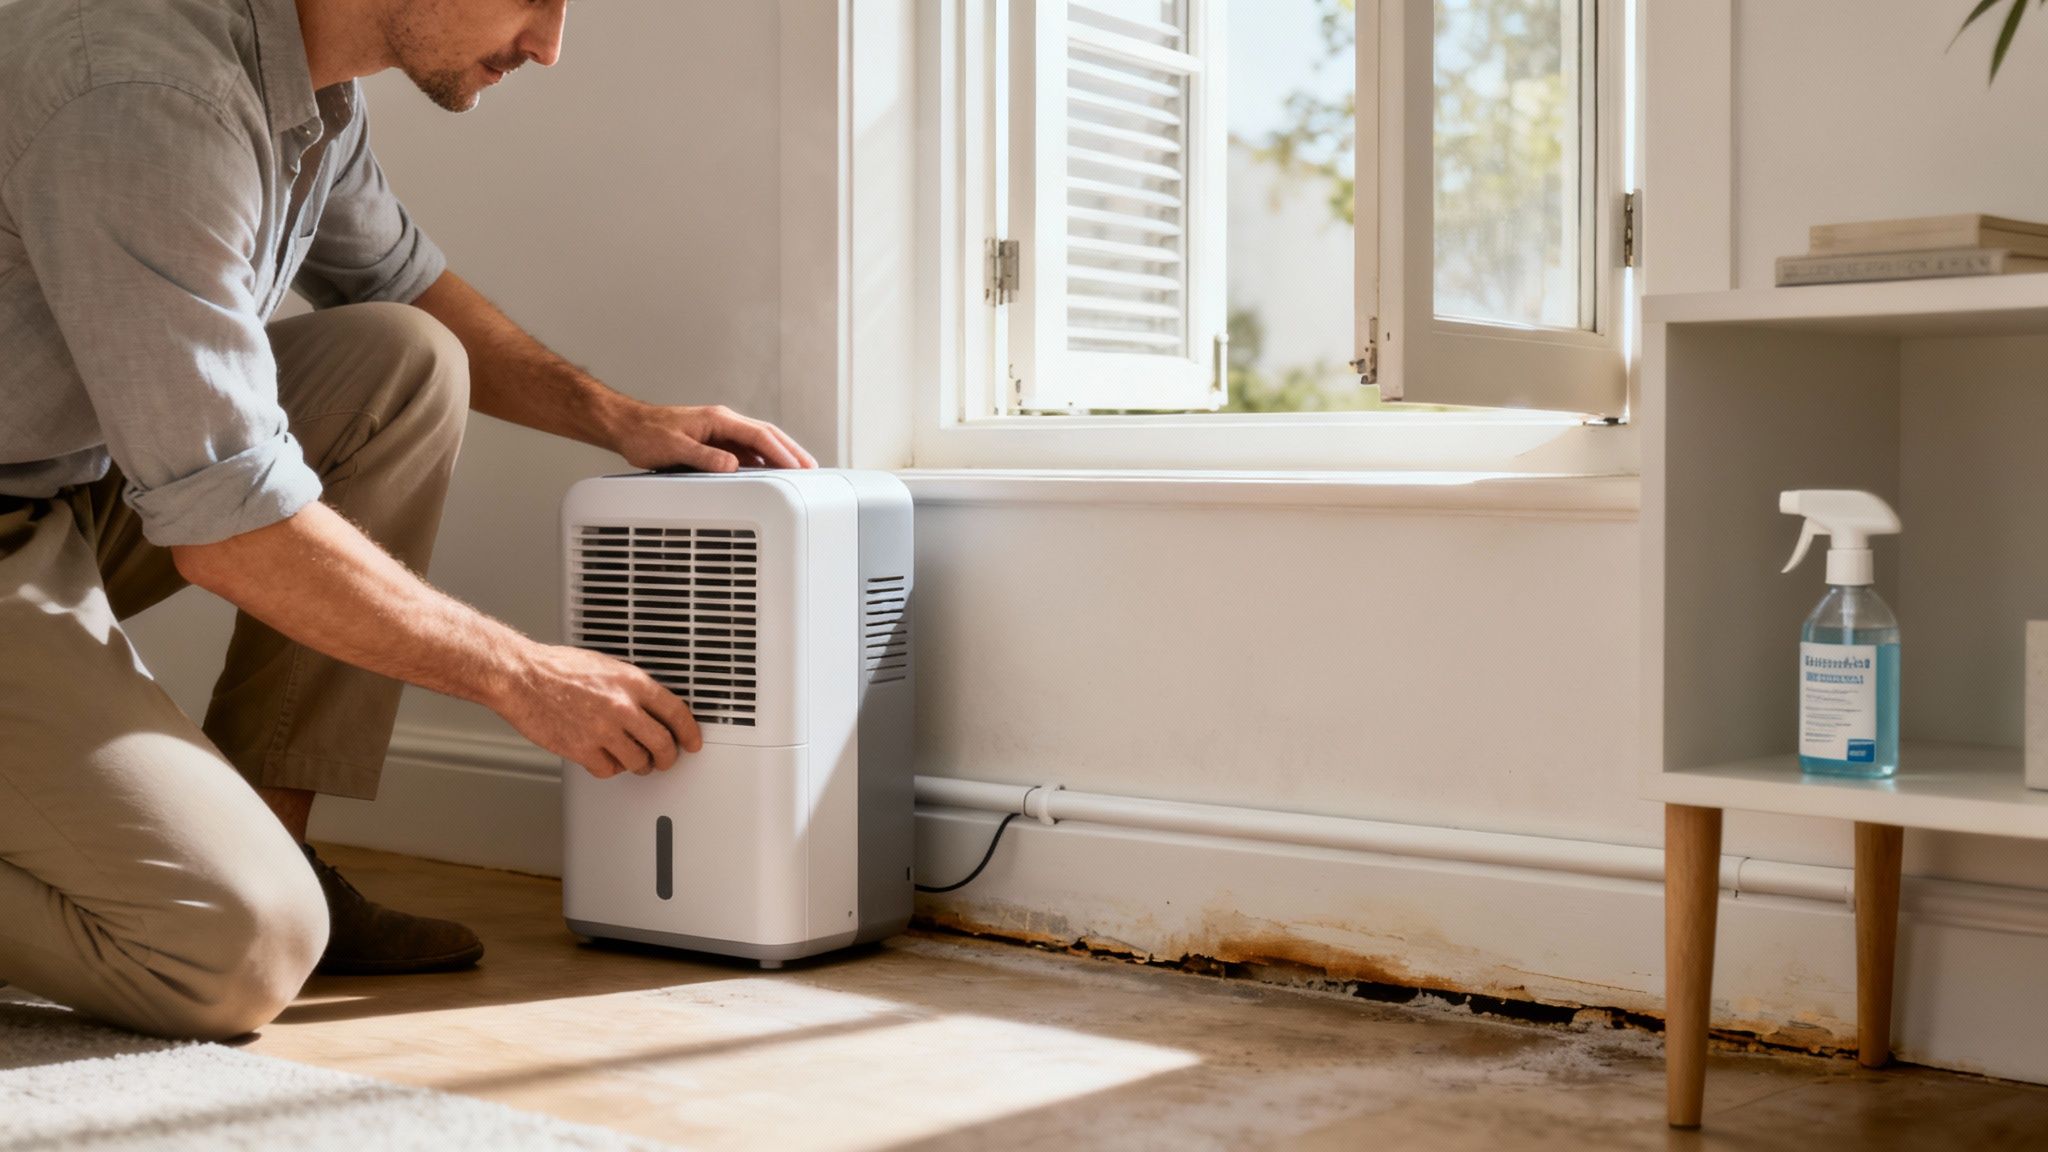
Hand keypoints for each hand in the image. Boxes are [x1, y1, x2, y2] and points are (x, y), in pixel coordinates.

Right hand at [493, 642, 702, 778]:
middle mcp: (622, 707)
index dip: (689, 731)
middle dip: (668, 757)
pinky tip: (605, 760)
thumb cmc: (556, 668)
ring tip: (634, 760)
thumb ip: (629, 686)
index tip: (692, 741)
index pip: (676, 711)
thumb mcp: (604, 665)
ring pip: (638, 762)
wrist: (521, 677)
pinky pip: (609, 770)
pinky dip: (610, 768)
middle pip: (663, 743)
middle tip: (665, 759)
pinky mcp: (582, 749)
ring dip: (639, 765)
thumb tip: (649, 705)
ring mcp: (603, 730)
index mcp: (631, 682)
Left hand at [615, 403, 818, 472]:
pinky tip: (768, 473)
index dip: (782, 452)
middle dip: (791, 451)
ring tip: (797, 472)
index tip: (798, 467)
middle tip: (811, 468)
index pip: (760, 435)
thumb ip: (705, 458)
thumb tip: (733, 466)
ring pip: (758, 443)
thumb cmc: (646, 435)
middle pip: (767, 435)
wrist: (628, 427)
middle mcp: (723, 423)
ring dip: (778, 456)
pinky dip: (761, 461)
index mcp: (719, 419)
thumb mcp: (675, 448)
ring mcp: (720, 432)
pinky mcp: (714, 442)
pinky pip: (744, 451)